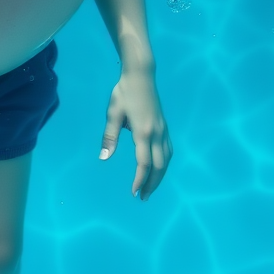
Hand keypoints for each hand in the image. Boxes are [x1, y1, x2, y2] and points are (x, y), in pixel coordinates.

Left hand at [99, 67, 171, 199]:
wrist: (141, 76)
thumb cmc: (123, 93)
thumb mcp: (112, 113)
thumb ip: (109, 136)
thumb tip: (104, 158)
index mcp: (143, 132)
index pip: (144, 163)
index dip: (140, 180)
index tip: (134, 192)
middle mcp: (157, 133)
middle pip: (159, 166)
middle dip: (152, 183)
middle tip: (143, 197)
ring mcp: (163, 130)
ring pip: (167, 159)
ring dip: (160, 176)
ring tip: (150, 188)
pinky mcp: (164, 127)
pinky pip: (168, 150)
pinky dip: (164, 164)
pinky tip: (158, 169)